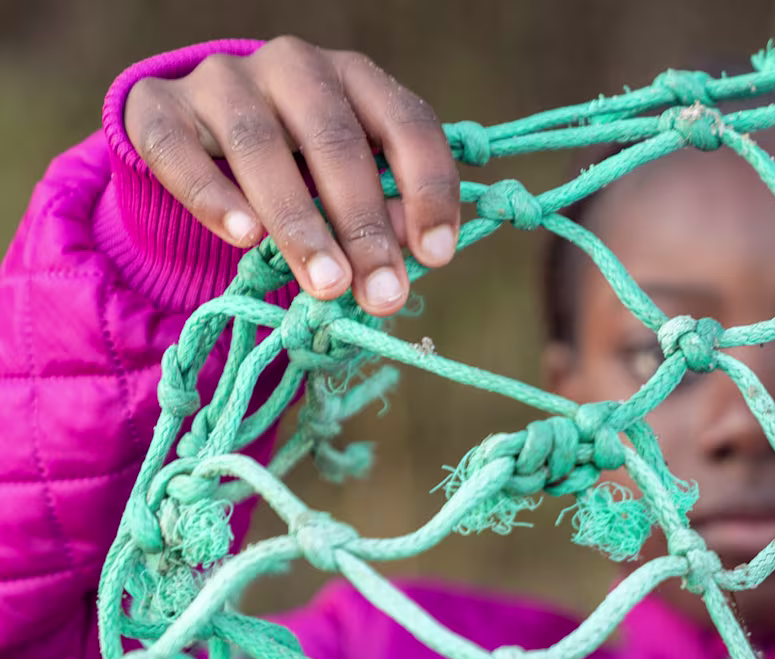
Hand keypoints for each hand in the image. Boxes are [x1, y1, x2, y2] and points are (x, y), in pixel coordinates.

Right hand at [123, 37, 460, 314]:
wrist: (197, 133)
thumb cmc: (299, 166)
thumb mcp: (350, 182)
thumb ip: (383, 208)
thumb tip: (407, 250)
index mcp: (356, 78)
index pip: (407, 123)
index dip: (428, 190)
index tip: (435, 257)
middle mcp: (293, 66)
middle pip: (334, 140)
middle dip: (363, 225)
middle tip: (381, 293)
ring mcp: (222, 79)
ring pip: (260, 146)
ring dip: (299, 223)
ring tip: (325, 285)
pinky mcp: (157, 104)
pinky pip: (178, 150)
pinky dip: (213, 196)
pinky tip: (244, 239)